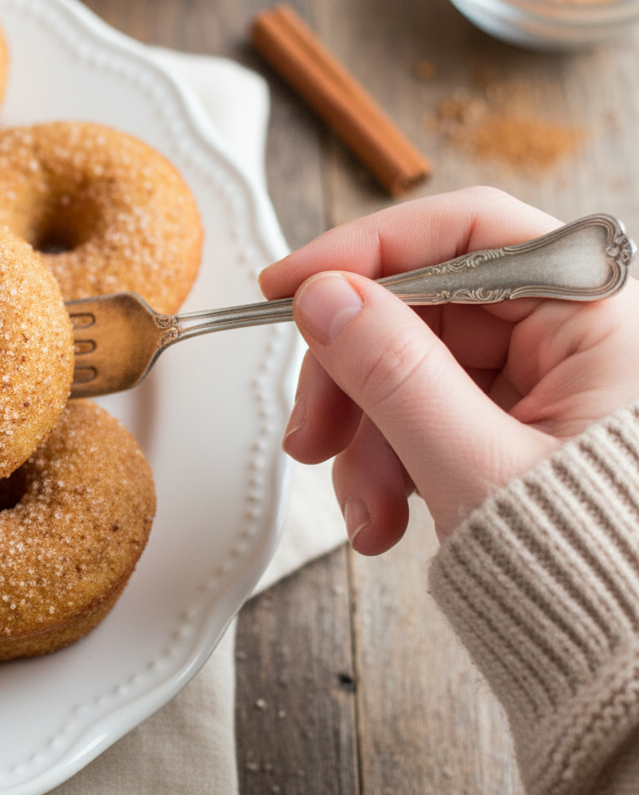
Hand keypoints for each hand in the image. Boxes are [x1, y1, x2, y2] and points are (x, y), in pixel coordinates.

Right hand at [259, 187, 638, 553]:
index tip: (289, 287)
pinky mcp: (508, 426)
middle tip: (310, 433)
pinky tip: (387, 517)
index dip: (367, 249)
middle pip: (420, 308)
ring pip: (407, 368)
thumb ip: (394, 373)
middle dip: (351, 378)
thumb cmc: (597, 572)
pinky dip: (386, 463)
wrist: (626, 661)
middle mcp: (567, 337)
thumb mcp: (477, 467)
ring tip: (366, 514)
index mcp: (593, 316)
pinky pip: (420, 414)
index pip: (468, 232)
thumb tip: (323, 297)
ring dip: (363, 440)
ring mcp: (537, 384)